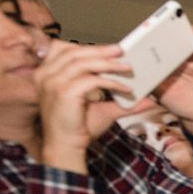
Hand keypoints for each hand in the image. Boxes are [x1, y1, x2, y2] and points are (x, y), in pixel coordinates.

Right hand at [35, 40, 153, 171]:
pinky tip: (125, 88)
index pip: (65, 50)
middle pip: (75, 53)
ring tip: (127, 67)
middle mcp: (46, 75)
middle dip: (101, 51)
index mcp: (47, 73)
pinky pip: (91, 80)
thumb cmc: (77, 126)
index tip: (110, 50)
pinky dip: (111, 82)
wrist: (65, 146)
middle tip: (121, 51)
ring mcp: (52, 82)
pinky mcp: (64, 92)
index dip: (88, 47)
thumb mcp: (102, 107)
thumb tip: (147, 98)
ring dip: (108, 64)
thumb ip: (122, 100)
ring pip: (83, 63)